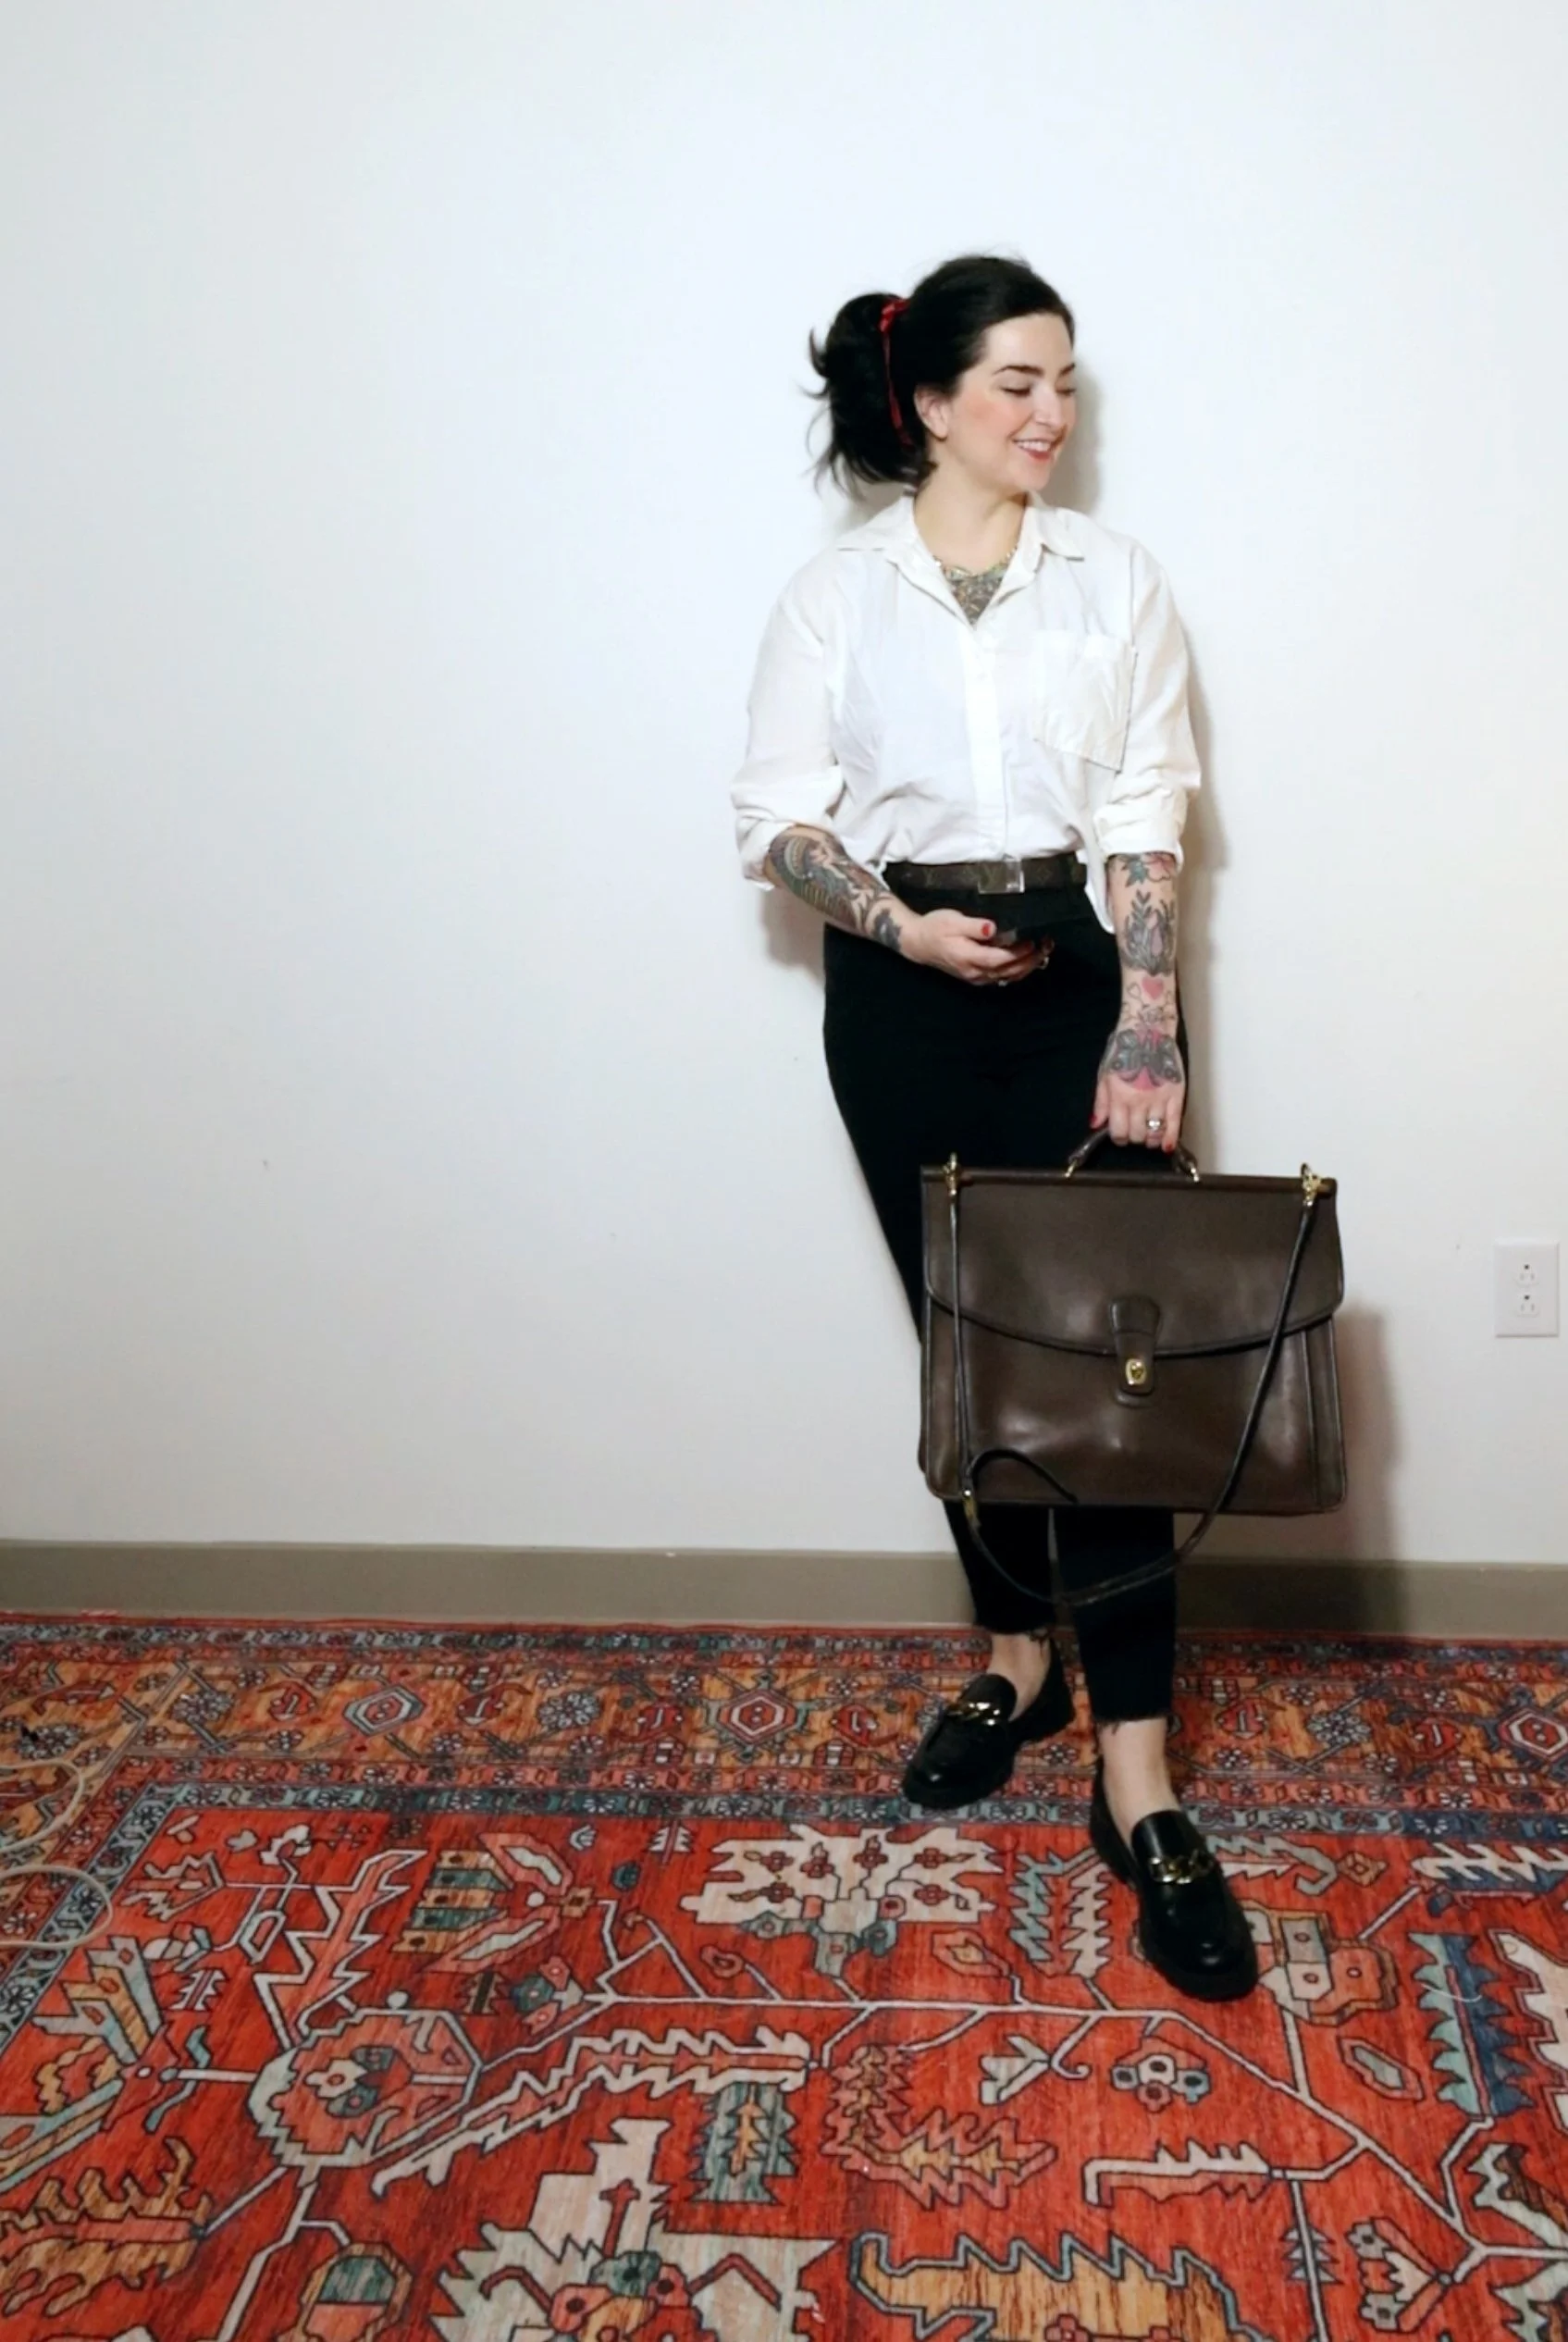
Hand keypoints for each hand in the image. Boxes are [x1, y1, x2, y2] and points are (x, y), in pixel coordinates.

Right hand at [898, 907, 1048, 985]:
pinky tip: (1027, 961)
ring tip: (1043, 952)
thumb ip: (974, 926)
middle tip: (1046, 946)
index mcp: (968, 957)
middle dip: (1029, 960)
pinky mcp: (976, 977)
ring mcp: (976, 977)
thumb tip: (993, 928)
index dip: (1018, 953)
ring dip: (1026, 967)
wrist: (919, 944)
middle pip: (1007, 971)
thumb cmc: (936, 928)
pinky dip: (1017, 971)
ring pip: (1006, 976)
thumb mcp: (953, 921)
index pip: (999, 959)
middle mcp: (974, 972)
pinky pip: (1001, 977)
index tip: (1032, 941)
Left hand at [1091, 1023, 1185, 1150]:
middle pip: (1137, 1135)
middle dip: (1134, 1137)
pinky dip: (1171, 1138)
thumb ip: (1101, 1102)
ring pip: (1154, 1133)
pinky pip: (1174, 1123)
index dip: (1118, 1137)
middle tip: (1134, 1131)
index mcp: (1119, 1096)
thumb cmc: (1125, 1049)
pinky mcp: (1176, 1094)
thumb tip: (1096, 1124)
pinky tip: (1166, 1146)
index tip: (1120, 1134)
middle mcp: (1139, 1101)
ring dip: (1150, 1139)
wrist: (1148, 1030)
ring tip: (1149, 1136)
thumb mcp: (1105, 1074)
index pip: (1118, 1131)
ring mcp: (1159, 1099)